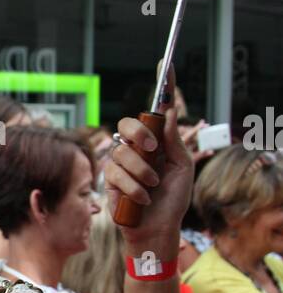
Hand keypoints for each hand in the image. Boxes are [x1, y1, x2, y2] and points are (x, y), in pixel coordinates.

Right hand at [105, 68, 193, 253]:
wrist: (157, 229)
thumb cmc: (172, 201)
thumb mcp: (182, 168)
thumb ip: (174, 141)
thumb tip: (167, 113)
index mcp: (159, 142)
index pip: (158, 110)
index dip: (163, 85)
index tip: (165, 63)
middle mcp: (138, 148)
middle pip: (130, 124)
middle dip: (141, 135)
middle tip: (152, 150)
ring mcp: (122, 162)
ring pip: (124, 151)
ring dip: (142, 172)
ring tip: (151, 188)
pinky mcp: (110, 179)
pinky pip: (116, 171)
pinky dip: (133, 186)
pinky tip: (141, 198)